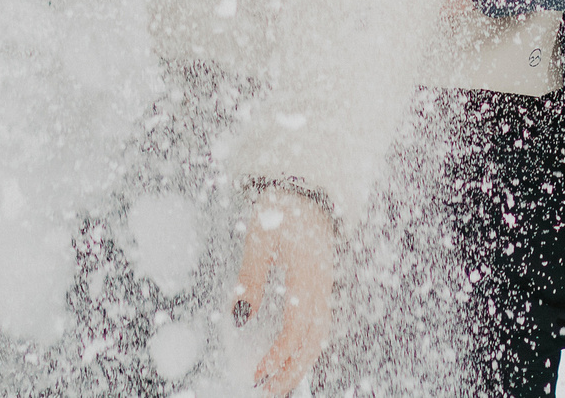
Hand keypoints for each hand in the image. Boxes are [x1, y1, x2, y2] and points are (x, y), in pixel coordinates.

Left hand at [232, 190, 334, 394]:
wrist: (305, 186)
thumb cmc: (280, 210)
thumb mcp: (258, 241)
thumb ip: (250, 280)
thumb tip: (239, 318)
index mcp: (306, 276)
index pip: (296, 329)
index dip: (278, 355)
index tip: (258, 373)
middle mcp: (321, 285)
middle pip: (314, 341)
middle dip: (293, 371)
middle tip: (270, 391)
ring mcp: (325, 285)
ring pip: (321, 335)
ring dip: (303, 362)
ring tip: (282, 382)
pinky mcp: (323, 283)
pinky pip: (321, 323)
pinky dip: (309, 345)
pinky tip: (293, 355)